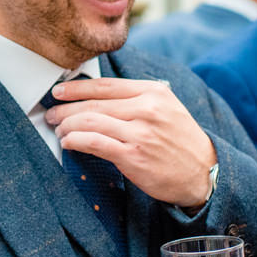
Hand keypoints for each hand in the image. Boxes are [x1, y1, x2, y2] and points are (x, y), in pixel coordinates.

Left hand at [45, 77, 216, 207]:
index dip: (77, 87)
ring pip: (90, 121)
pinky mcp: (133, 155)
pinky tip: (68, 143)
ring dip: (67, 126)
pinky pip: (94, 143)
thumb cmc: (180, 141)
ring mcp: (140, 132)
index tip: (59, 92)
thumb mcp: (166, 108)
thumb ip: (137, 99)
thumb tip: (97, 97)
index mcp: (153, 92)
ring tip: (59, 131)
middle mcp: (146, 108)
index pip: (105, 85)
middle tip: (51, 115)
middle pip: (93, 103)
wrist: (205, 172)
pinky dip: (75, 141)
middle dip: (65, 109)